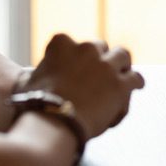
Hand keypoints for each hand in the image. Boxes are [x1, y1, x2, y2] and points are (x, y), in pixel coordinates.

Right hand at [22, 34, 144, 139]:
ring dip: (122, 64)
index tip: (74, 67)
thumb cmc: (36, 105)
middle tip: (100, 71)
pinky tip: (136, 86)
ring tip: (123, 72)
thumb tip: (33, 77)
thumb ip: (41, 71)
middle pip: (99, 47)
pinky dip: (135, 83)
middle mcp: (86, 48)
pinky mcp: (120, 84)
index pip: (70, 43)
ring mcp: (105, 65)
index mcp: (61, 44)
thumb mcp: (29, 80)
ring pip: (122, 55)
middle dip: (100, 58)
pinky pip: (135, 78)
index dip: (74, 56)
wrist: (52, 122)